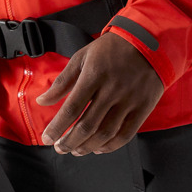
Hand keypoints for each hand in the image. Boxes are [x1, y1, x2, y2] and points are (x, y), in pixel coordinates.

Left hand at [35, 31, 163, 153]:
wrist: (149, 41)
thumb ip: (62, 81)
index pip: (72, 108)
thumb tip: (42, 101)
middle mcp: (112, 90)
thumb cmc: (111, 49)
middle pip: (87, 125)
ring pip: (106, 133)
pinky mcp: (143, 107)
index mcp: (94, 75)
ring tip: (76, 150)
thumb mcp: (82, 57)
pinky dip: (111, 146)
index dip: (57, 127)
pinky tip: (99, 148)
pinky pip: (126, 134)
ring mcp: (130, 100)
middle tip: (60, 148)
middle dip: (70, 141)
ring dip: (88, 146)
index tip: (47, 138)